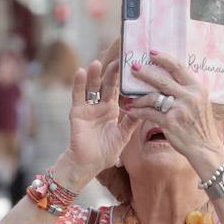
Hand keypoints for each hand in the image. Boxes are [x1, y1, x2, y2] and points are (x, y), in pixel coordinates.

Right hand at [59, 59, 139, 181]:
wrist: (88, 165)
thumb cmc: (105, 153)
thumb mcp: (123, 136)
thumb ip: (132, 122)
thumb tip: (145, 108)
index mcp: (112, 110)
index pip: (119, 90)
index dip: (124, 79)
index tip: (131, 65)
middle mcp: (100, 106)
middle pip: (106, 85)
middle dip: (112, 72)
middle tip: (119, 58)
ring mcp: (88, 108)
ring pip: (92, 87)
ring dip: (95, 75)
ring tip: (98, 62)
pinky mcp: (77, 112)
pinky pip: (78, 96)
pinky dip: (79, 84)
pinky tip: (81, 72)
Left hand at [128, 52, 223, 172]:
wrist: (205, 148)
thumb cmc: (201, 126)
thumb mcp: (201, 103)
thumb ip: (188, 91)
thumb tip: (172, 78)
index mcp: (198, 88)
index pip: (179, 67)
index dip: (164, 58)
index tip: (152, 53)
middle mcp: (189, 97)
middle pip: (162, 79)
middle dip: (145, 72)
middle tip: (133, 67)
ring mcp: (179, 109)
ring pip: (153, 97)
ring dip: (139, 98)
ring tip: (129, 99)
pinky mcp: (170, 122)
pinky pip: (149, 113)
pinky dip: (138, 111)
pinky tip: (131, 111)